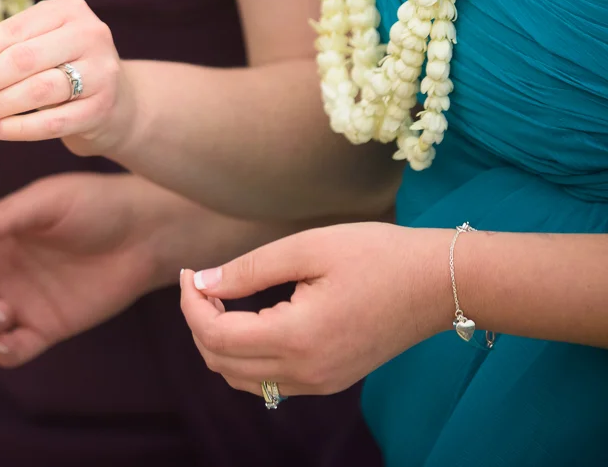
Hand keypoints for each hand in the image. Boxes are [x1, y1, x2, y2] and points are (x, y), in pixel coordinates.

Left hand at [0, 0, 132, 155]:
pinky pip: (51, 122)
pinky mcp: (102, 108)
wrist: (116, 102)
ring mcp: (101, 72)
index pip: (15, 30)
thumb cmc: (63, 67)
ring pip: (36, 91)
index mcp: (67, 11)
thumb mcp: (34, 47)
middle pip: (23, 59)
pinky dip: (17, 128)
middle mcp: (89, 35)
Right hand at [0, 172, 173, 366]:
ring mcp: (20, 302)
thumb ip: (6, 217)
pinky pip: (11, 350)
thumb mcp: (48, 202)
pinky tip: (15, 340)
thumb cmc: (93, 205)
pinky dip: (5, 351)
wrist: (143, 234)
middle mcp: (0, 269)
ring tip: (4, 310)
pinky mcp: (44, 329)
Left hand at [180, 221, 452, 398]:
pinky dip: (245, 356)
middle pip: (222, 363)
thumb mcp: (306, 248)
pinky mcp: (331, 380)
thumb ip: (248, 269)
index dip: (190, 304)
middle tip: (202, 282)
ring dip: (218, 344)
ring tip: (220, 299)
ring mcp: (321, 382)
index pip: (216, 335)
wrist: (440, 283)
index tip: (190, 271)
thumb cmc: (376, 254)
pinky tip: (249, 319)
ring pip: (242, 380)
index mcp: (298, 338)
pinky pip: (270, 382)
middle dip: (198, 322)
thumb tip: (203, 282)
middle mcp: (307, 372)